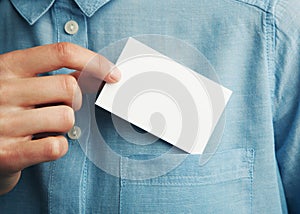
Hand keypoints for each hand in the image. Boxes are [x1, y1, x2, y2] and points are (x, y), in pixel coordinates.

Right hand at [0, 42, 119, 194]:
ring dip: (64, 125)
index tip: (113, 74)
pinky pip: (57, 146)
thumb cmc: (6, 110)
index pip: (61, 53)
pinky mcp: (7, 155)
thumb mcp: (21, 83)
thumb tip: (92, 69)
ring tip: (44, 127)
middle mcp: (2, 91)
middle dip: (76, 100)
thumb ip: (54, 75)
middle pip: (70, 87)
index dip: (94, 61)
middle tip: (61, 107)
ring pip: (67, 117)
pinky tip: (42, 144)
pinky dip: (58, 146)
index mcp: (8, 67)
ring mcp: (2, 123)